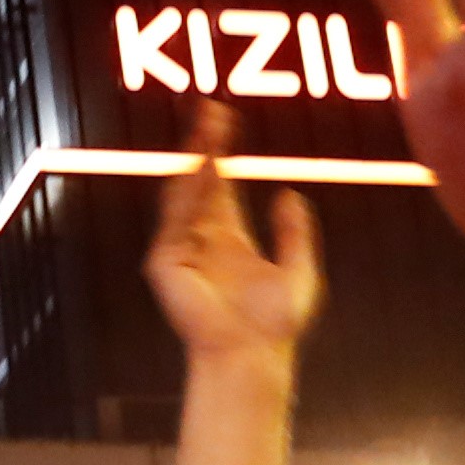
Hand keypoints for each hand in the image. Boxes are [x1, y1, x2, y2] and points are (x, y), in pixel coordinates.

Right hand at [145, 102, 321, 359]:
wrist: (253, 354)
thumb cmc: (275, 324)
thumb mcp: (299, 270)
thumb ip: (294, 233)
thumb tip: (288, 194)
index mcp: (229, 237)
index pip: (221, 185)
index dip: (222, 152)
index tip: (225, 120)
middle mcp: (201, 238)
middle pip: (200, 180)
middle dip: (204, 145)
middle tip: (211, 110)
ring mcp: (181, 249)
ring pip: (184, 193)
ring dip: (194, 160)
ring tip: (207, 130)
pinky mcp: (166, 264)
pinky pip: (175, 220)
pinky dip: (187, 194)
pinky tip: (202, 169)